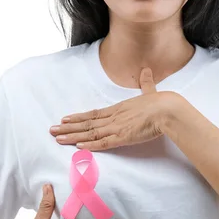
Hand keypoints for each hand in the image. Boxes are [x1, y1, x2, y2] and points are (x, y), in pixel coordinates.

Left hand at [50, 68, 176, 150]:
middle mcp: (114, 118)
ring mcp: (117, 128)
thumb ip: (146, 84)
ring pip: (90, 133)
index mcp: (118, 108)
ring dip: (73, 136)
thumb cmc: (161, 102)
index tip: (65, 119)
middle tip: (52, 130)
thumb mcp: (150, 91)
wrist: (167, 110)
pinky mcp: (123, 137)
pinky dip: (90, 145)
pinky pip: (103, 143)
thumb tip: (146, 72)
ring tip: (58, 138)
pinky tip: (78, 147)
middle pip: (86, 123)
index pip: (93, 114)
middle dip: (68, 127)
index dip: (78, 117)